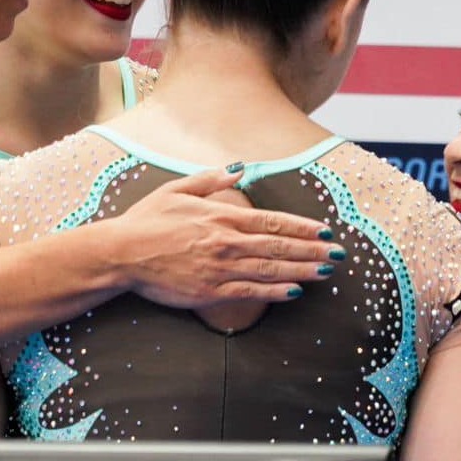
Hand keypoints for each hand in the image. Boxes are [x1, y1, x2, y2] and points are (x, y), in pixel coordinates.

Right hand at [112, 168, 345, 306]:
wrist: (121, 253)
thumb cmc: (147, 220)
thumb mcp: (178, 190)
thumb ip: (211, 179)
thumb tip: (240, 169)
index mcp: (221, 216)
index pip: (272, 221)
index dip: (303, 227)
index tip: (325, 231)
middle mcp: (226, 241)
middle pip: (279, 245)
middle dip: (313, 250)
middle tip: (339, 254)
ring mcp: (219, 268)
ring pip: (270, 268)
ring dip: (302, 270)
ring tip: (326, 272)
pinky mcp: (209, 291)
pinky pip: (250, 291)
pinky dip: (275, 291)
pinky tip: (295, 292)